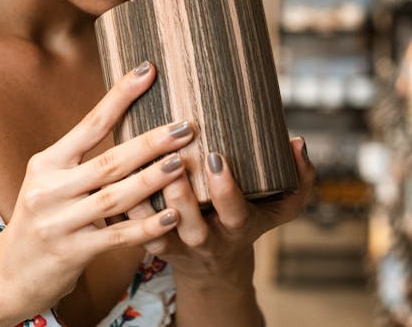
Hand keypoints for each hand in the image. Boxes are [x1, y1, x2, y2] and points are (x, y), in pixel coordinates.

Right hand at [0, 62, 192, 314]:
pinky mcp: (71, 253)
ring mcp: (58, 223)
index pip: (90, 124)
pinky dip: (147, 227)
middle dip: (150, 142)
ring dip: (152, 180)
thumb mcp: (50, 185)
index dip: (120, 96)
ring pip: (115, 197)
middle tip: (185, 127)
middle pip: (108, 161)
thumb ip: (81, 162)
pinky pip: (116, 236)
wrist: (6, 277)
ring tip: (181, 163)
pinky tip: (173, 216)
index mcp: (47, 164)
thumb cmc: (41, 223)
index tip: (148, 71)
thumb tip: (132, 132)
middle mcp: (48, 189)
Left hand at [125, 136, 315, 279]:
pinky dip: (122, 211)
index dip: (226, 189)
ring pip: (157, 231)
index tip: (217, 157)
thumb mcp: (280, 207)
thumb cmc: (248, 222)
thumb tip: (297, 142)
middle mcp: (207, 241)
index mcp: (238, 227)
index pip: (234, 211)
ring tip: (137, 167)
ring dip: (146, 202)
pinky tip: (113, 181)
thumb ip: (299, 178)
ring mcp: (177, 246)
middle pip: (193, 227)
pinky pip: (133, 232)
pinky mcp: (152, 244)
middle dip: (182, 196)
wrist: (216, 269)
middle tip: (172, 160)